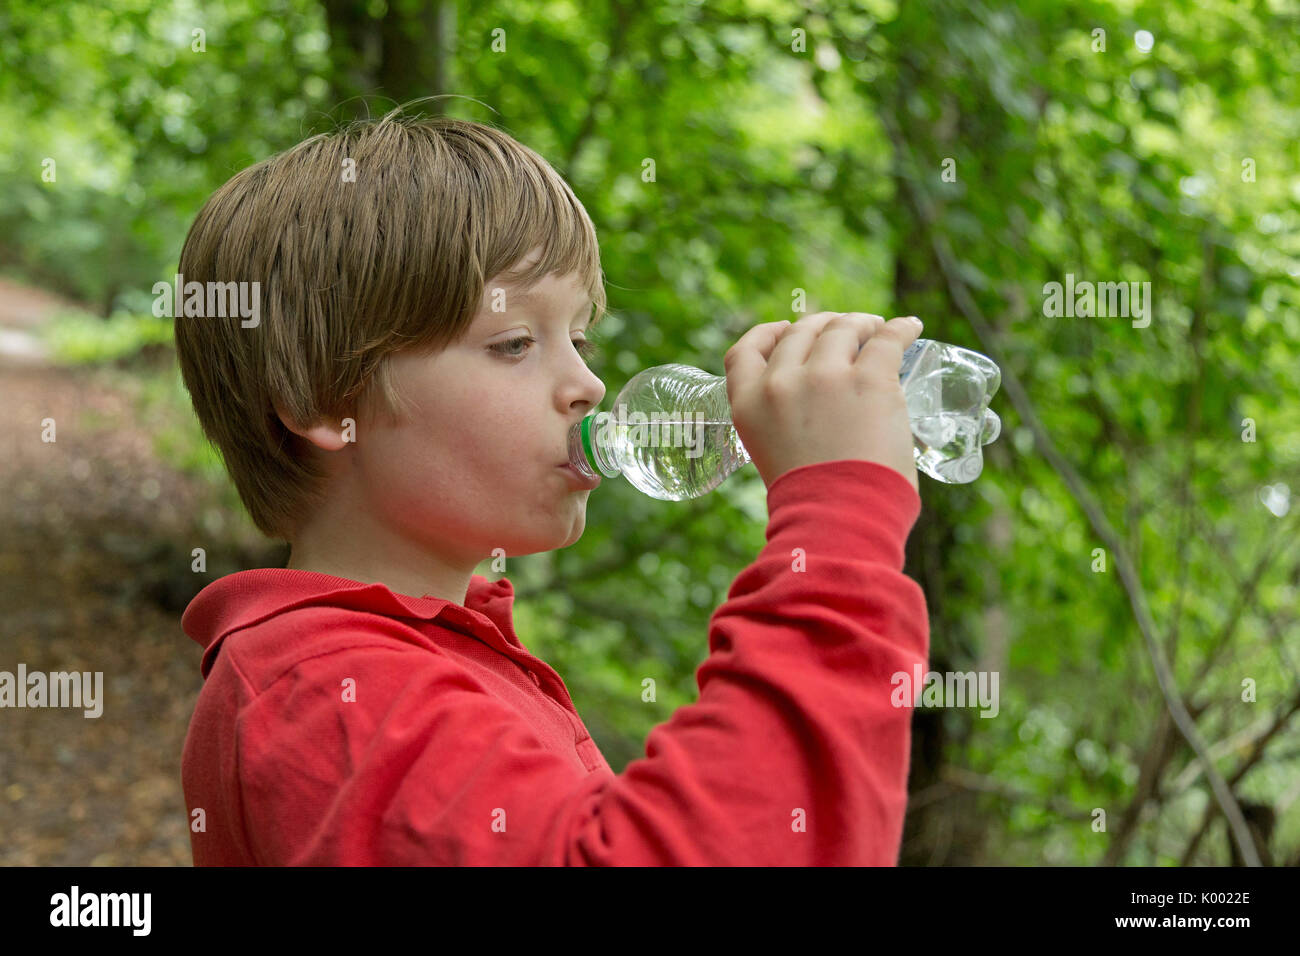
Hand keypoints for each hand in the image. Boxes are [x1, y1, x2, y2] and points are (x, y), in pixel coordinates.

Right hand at [723, 312, 923, 492]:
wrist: (837, 522)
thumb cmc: (811, 503)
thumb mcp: (772, 455)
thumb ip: (783, 424)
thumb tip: (822, 412)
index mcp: (749, 403)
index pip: (746, 350)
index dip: (768, 333)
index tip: (786, 329)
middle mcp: (781, 383)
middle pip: (801, 332)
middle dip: (824, 326)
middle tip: (847, 332)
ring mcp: (825, 377)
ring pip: (843, 328)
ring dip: (862, 324)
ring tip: (878, 330)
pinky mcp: (870, 380)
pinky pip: (888, 339)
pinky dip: (901, 329)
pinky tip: (911, 328)